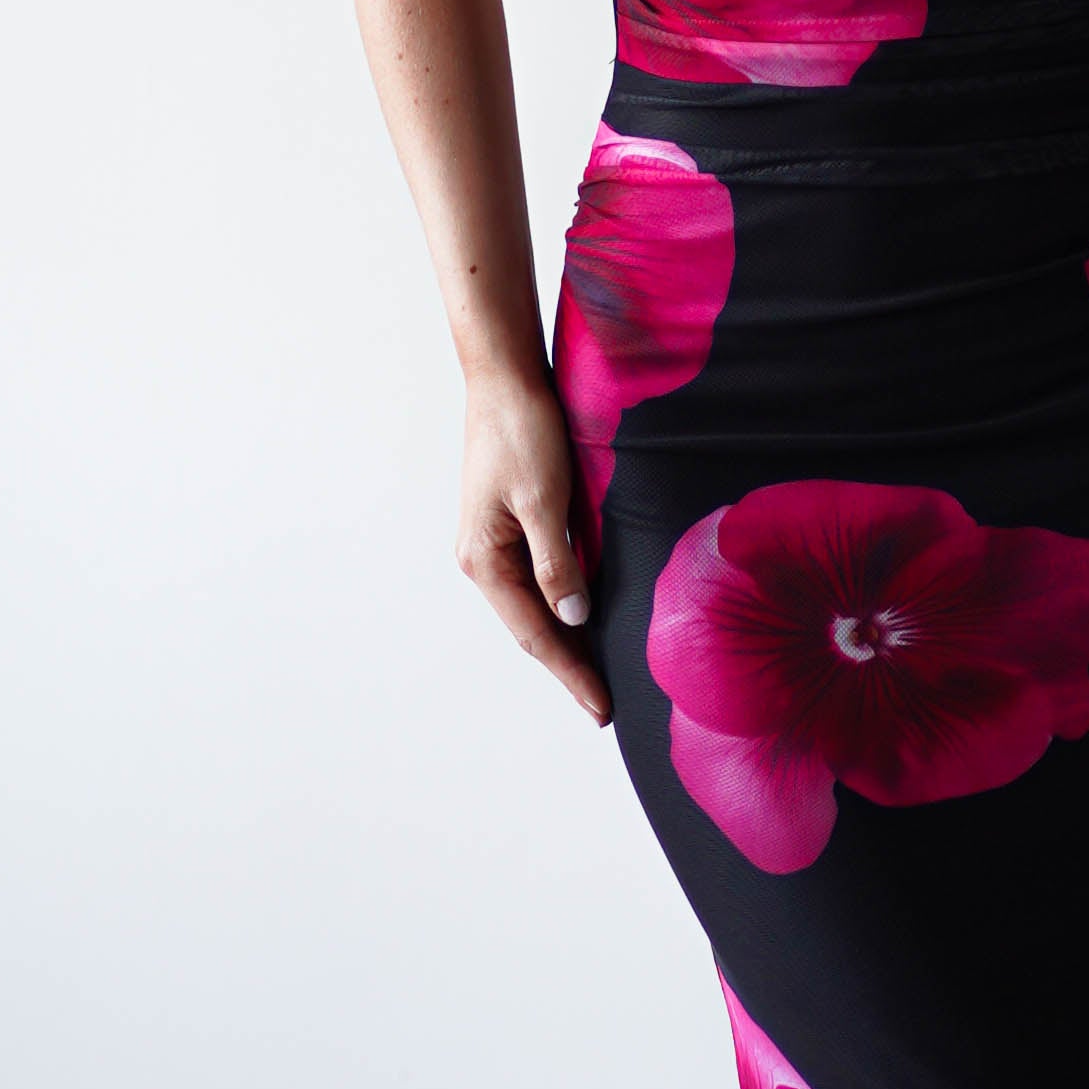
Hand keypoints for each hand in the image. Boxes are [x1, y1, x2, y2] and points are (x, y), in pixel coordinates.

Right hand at [457, 371, 610, 727]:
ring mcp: (496, 543)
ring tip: (597, 675)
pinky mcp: (513, 525)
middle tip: (603, 706)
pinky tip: (585, 618)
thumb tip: (572, 617)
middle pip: (532, 628)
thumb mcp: (544, 500)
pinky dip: (564, 604)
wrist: (505, 379)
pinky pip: (540, 579)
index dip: (571, 673)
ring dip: (566, 639)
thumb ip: (557, 562)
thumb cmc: (522, 432)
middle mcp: (484, 559)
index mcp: (485, 560)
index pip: (536, 634)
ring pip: (536, 606)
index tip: (601, 709)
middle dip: (568, 667)